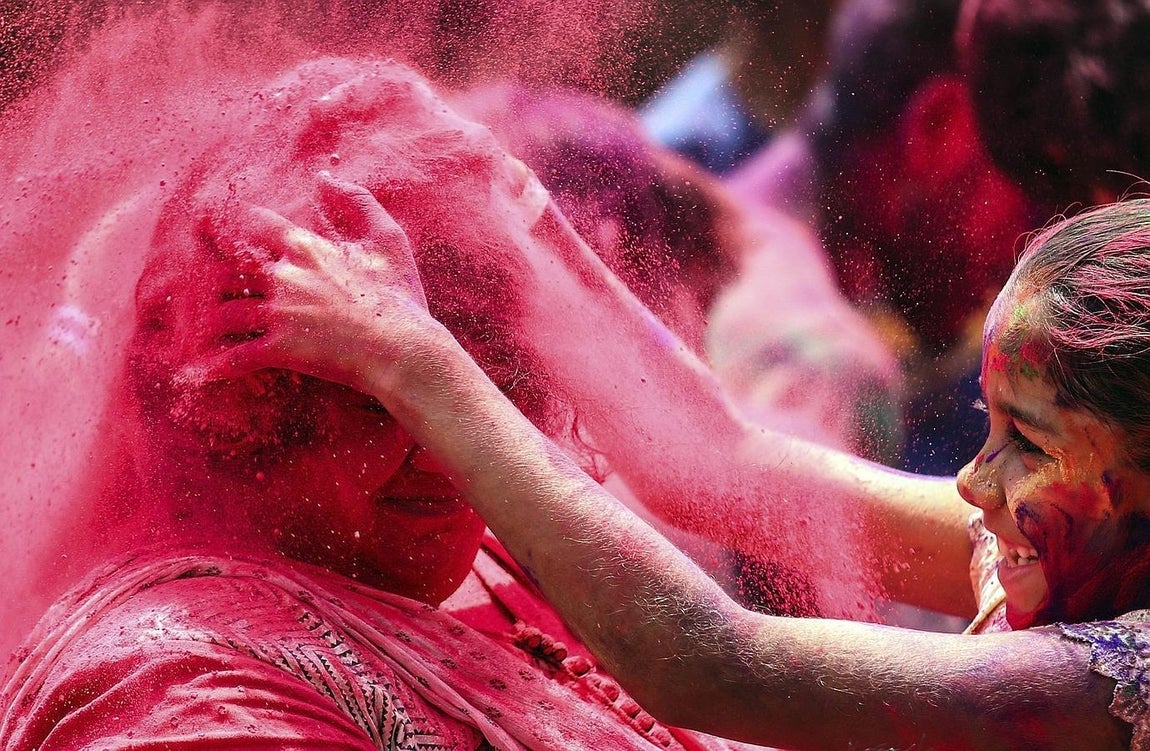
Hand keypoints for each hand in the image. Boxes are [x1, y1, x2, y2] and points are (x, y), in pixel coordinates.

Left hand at [188, 173, 437, 396]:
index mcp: (306, 249)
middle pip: (226, 269)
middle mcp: (284, 277)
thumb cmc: (400, 296)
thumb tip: (325, 175)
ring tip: (202, 330)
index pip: (254, 224)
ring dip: (211, 322)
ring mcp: (279, 315)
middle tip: (191, 282)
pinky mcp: (280, 350)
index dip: (232, 223)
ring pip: (224, 313)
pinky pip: (235, 357)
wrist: (404, 349)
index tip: (214, 224)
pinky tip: (201, 372)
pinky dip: (215, 366)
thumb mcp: (389, 240)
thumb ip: (358, 201)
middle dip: (207, 275)